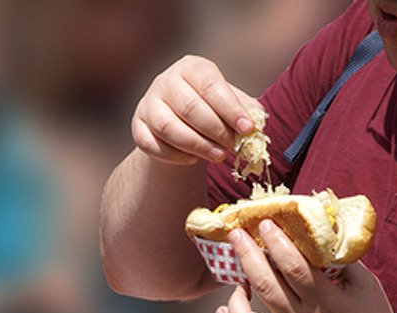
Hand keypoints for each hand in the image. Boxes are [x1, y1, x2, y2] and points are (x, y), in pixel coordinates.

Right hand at [131, 55, 260, 165]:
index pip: (210, 85)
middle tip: (232, 147)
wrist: (180, 121)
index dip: (230, 108)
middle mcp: (166, 81)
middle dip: (216, 131)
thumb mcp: (230, 102)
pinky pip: (152, 144)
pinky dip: (174, 156)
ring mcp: (148, 104)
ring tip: (218, 156)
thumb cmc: (211, 108)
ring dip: (197, 146)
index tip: (247, 128)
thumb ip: (245, 109)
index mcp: (192, 68)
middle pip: (189, 107)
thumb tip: (258, 121)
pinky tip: (192, 160)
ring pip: (168, 127)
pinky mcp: (138, 127)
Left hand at [216, 219, 396, 312]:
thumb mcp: (367, 287)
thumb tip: (318, 238)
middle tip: (237, 235)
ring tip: (237, 278)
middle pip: (264, 284)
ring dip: (235, 294)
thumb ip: (342, 262)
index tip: (265, 224)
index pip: (293, 266)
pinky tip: (227, 309)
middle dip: (247, 254)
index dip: (276, 242)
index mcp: (326, 302)